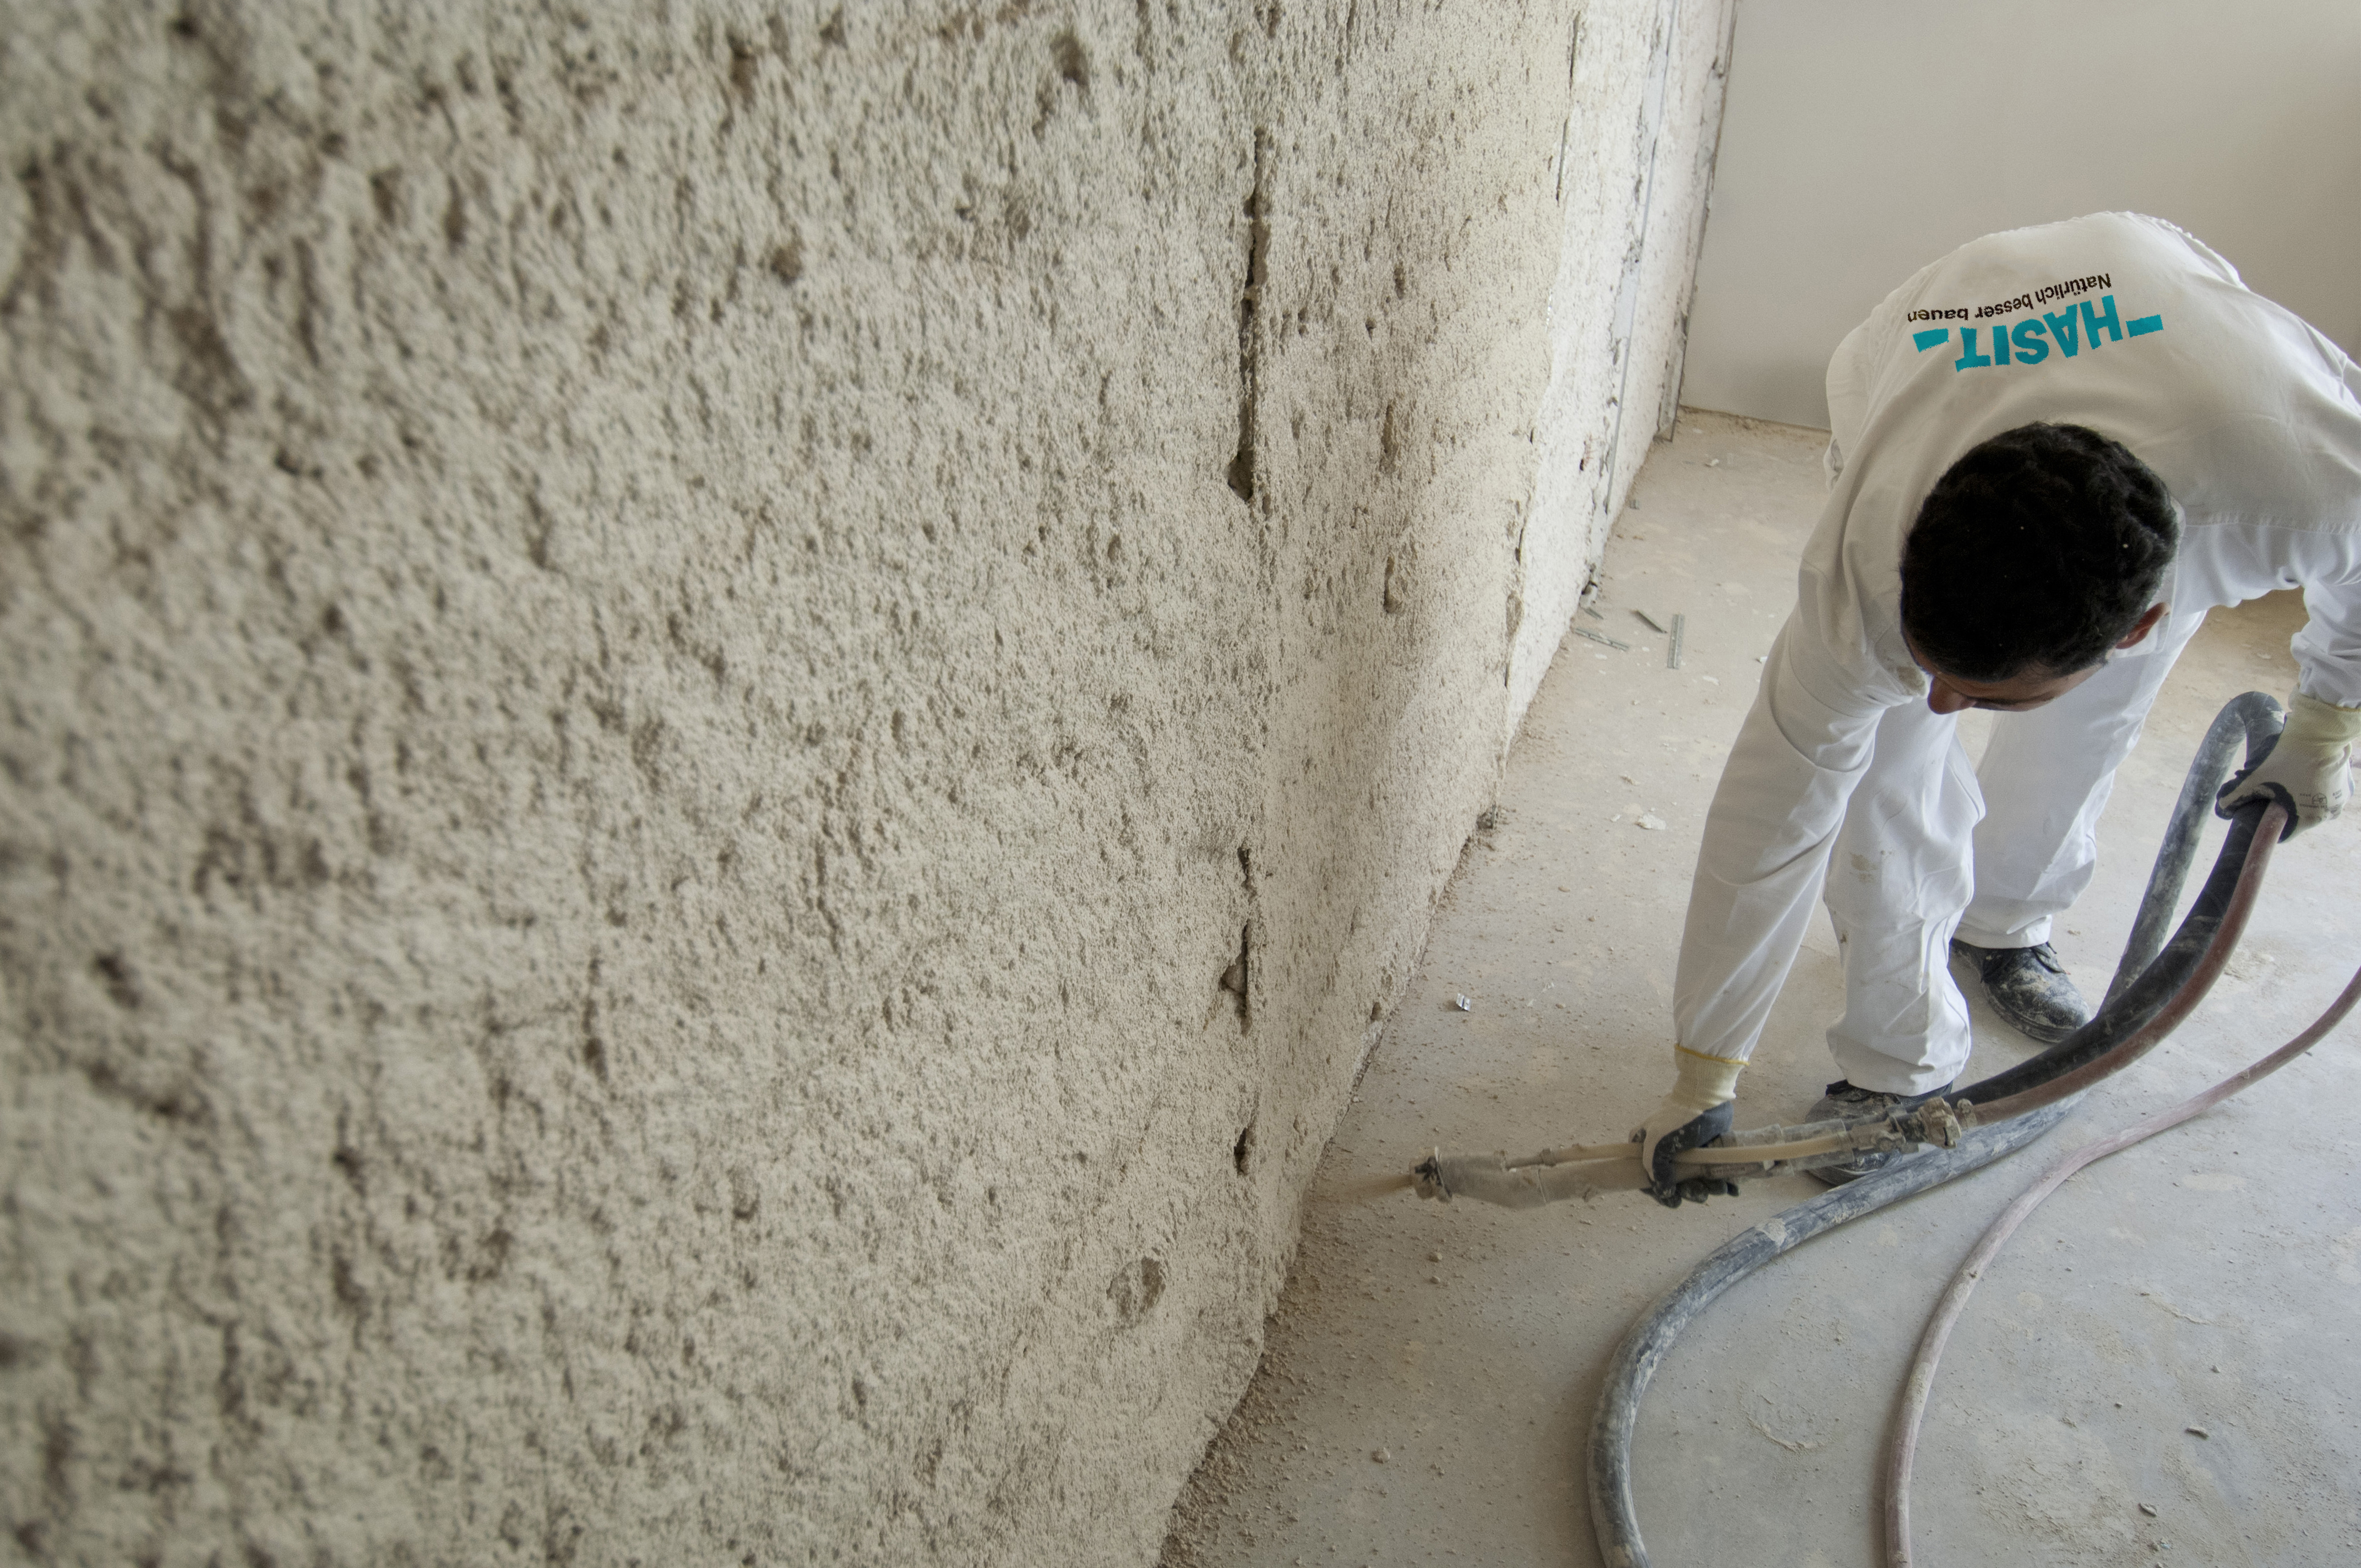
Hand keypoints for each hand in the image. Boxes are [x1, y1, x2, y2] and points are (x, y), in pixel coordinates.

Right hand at [1633, 1048, 1743, 1207]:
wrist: (1707, 1096)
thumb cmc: (1679, 1118)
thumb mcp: (1658, 1142)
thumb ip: (1656, 1169)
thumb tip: (1664, 1192)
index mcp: (1647, 1148)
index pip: (1646, 1178)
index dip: (1658, 1192)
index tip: (1672, 1200)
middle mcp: (1665, 1153)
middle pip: (1673, 1183)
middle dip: (1688, 1191)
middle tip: (1700, 1193)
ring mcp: (1687, 1154)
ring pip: (1693, 1180)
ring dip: (1706, 1189)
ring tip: (1719, 1188)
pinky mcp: (1706, 1153)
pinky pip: (1710, 1174)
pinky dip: (1719, 1183)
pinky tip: (1729, 1187)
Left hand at [2218, 691, 2360, 838]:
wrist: (2319, 730)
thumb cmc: (2288, 756)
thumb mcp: (2258, 777)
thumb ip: (2237, 795)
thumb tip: (2222, 808)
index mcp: (2310, 818)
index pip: (2286, 832)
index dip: (2270, 824)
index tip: (2262, 810)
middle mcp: (2329, 813)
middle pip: (2299, 817)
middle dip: (2283, 807)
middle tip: (2271, 790)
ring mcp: (2340, 798)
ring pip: (2312, 804)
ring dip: (2299, 797)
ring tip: (2286, 780)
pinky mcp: (2346, 783)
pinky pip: (2325, 792)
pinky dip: (2314, 787)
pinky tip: (2302, 774)